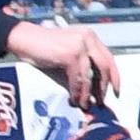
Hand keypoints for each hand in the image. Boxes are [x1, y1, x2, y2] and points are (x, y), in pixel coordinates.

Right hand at [4, 15, 118, 108]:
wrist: (24, 39)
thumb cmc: (43, 48)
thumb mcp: (68, 57)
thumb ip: (82, 70)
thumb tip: (94, 92)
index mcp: (89, 36)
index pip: (108, 58)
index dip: (114, 76)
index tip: (115, 90)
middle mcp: (87, 38)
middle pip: (105, 67)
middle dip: (104, 87)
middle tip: (101, 101)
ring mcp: (79, 46)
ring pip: (90, 76)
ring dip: (87, 94)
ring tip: (84, 104)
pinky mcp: (70, 55)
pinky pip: (78, 79)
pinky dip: (77, 92)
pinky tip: (74, 98)